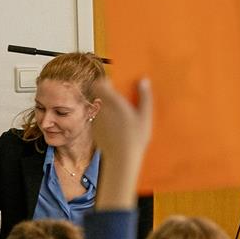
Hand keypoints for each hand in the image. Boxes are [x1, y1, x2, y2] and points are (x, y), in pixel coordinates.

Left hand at [91, 77, 152, 210]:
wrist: (122, 158)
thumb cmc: (136, 137)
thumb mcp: (145, 116)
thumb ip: (144, 97)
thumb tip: (144, 80)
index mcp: (114, 102)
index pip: (100, 83)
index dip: (105, 82)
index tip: (114, 86)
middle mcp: (102, 108)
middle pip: (100, 95)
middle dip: (108, 97)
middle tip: (121, 104)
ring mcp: (96, 119)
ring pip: (99, 108)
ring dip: (107, 109)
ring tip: (120, 120)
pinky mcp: (94, 129)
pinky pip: (99, 120)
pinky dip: (105, 122)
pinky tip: (116, 131)